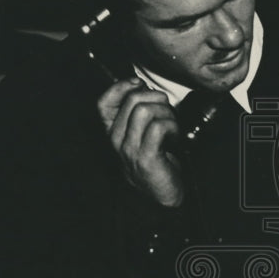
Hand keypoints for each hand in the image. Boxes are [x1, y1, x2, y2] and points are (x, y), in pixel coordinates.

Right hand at [97, 78, 184, 206]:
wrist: (160, 194)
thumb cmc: (154, 160)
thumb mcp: (140, 134)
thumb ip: (138, 113)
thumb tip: (143, 86)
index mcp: (113, 132)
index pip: (103, 103)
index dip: (120, 87)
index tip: (139, 83)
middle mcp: (116, 140)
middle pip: (132, 101)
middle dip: (156, 98)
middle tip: (167, 110)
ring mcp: (130, 149)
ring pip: (145, 111)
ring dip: (166, 113)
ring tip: (172, 125)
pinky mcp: (146, 157)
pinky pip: (158, 127)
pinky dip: (172, 126)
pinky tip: (175, 135)